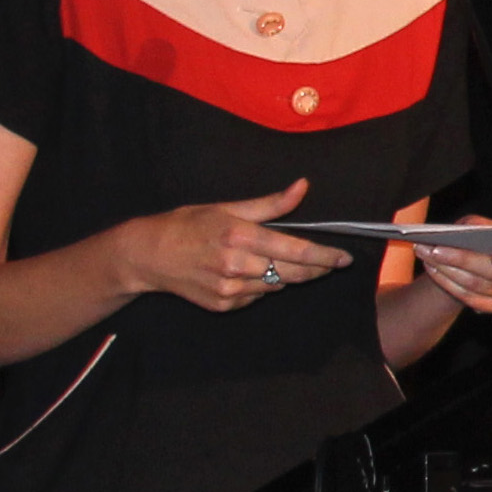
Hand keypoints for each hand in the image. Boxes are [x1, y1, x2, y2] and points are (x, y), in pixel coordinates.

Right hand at [120, 179, 352, 311]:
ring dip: (287, 276)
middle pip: (293, 273)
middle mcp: (236, 265)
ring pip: (277, 286)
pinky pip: (256, 296)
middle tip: (331, 264)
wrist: (147, 255)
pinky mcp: (223, 305)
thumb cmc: (188, 225)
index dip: (324, 256)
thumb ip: (270, 205)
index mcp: (240, 236)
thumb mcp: (227, 208)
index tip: (344, 258)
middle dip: (316, 269)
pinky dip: (261, 286)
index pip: (295, 251)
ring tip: (279, 262)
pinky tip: (247, 273)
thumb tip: (302, 187)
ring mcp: (229, 289)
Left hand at [408, 219, 491, 313]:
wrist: (475, 262)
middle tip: (436, 249)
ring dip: (448, 270)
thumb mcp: (481, 226)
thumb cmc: (481, 240)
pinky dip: (448, 284)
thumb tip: (468, 230)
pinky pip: (471, 299)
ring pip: (478, 286)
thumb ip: (480, 226)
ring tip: (427, 255)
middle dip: (462, 259)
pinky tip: (434, 271)